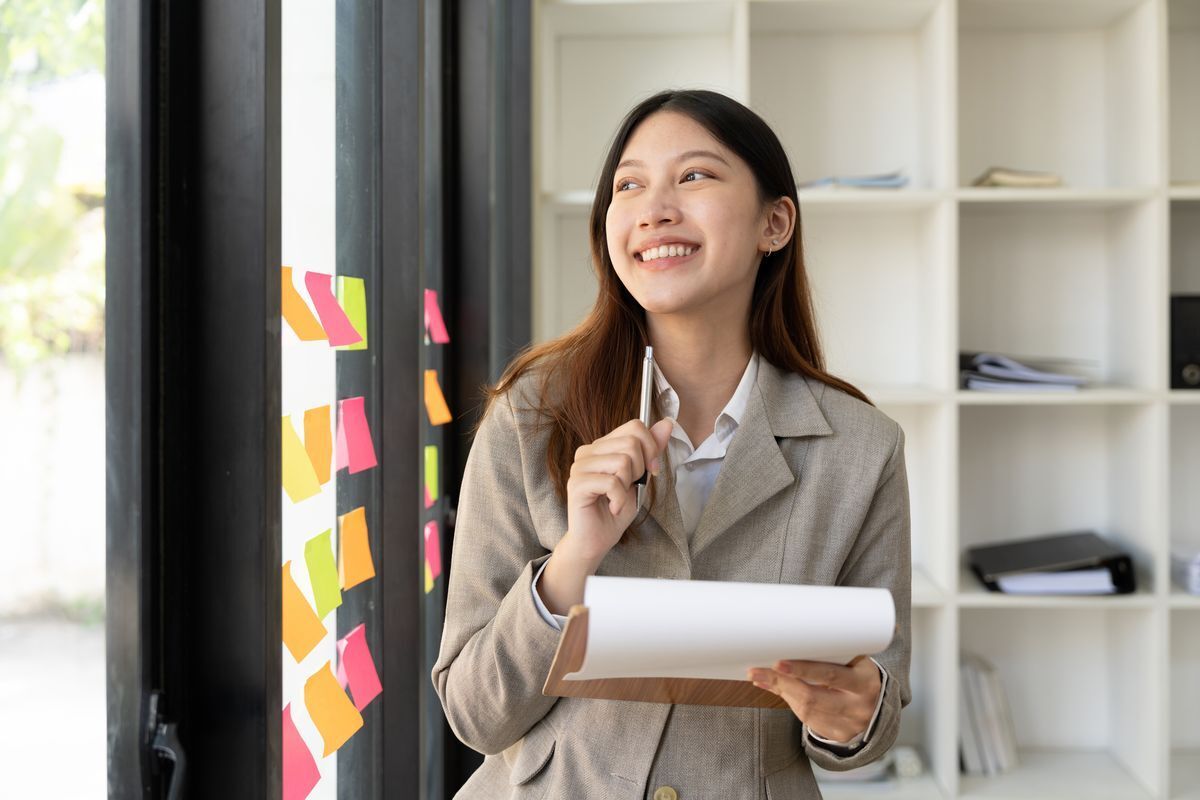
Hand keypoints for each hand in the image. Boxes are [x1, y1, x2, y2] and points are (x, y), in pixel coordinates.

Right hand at [562, 417, 673, 562]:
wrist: (598, 539)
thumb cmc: (616, 509)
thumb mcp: (641, 477)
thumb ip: (651, 450)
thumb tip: (667, 423)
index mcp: (602, 446)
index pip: (634, 427)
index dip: (651, 448)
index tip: (650, 470)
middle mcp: (588, 451)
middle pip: (631, 443)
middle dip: (640, 470)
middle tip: (629, 488)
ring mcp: (580, 466)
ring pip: (622, 461)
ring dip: (628, 486)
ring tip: (616, 498)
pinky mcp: (577, 483)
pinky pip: (612, 482)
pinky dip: (619, 499)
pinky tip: (612, 507)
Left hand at [747, 655, 881, 742]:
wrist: (882, 705)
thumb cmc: (860, 674)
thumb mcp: (856, 661)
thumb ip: (833, 650)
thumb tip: (794, 631)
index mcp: (865, 681)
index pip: (831, 675)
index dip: (804, 669)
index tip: (779, 662)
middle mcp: (859, 705)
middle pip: (813, 696)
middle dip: (781, 682)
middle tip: (757, 671)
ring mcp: (850, 724)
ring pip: (807, 711)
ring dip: (782, 692)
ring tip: (762, 677)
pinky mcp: (840, 735)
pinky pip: (809, 721)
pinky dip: (791, 704)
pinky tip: (779, 690)